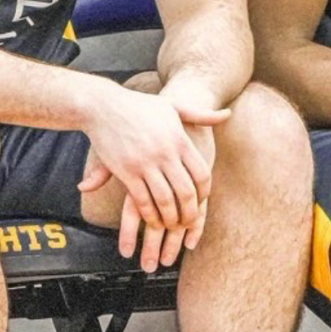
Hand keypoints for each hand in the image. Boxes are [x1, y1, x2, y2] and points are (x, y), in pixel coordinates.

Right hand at [74, 82, 226, 269]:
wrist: (103, 106)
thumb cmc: (141, 105)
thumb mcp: (174, 106)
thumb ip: (201, 114)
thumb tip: (227, 115)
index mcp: (179, 140)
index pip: (201, 174)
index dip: (204, 193)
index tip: (202, 202)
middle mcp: (165, 153)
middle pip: (186, 192)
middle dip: (190, 213)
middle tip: (189, 223)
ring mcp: (145, 163)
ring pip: (165, 200)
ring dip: (170, 218)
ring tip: (172, 225)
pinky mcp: (126, 172)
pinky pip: (142, 200)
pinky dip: (150, 214)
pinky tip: (152, 220)